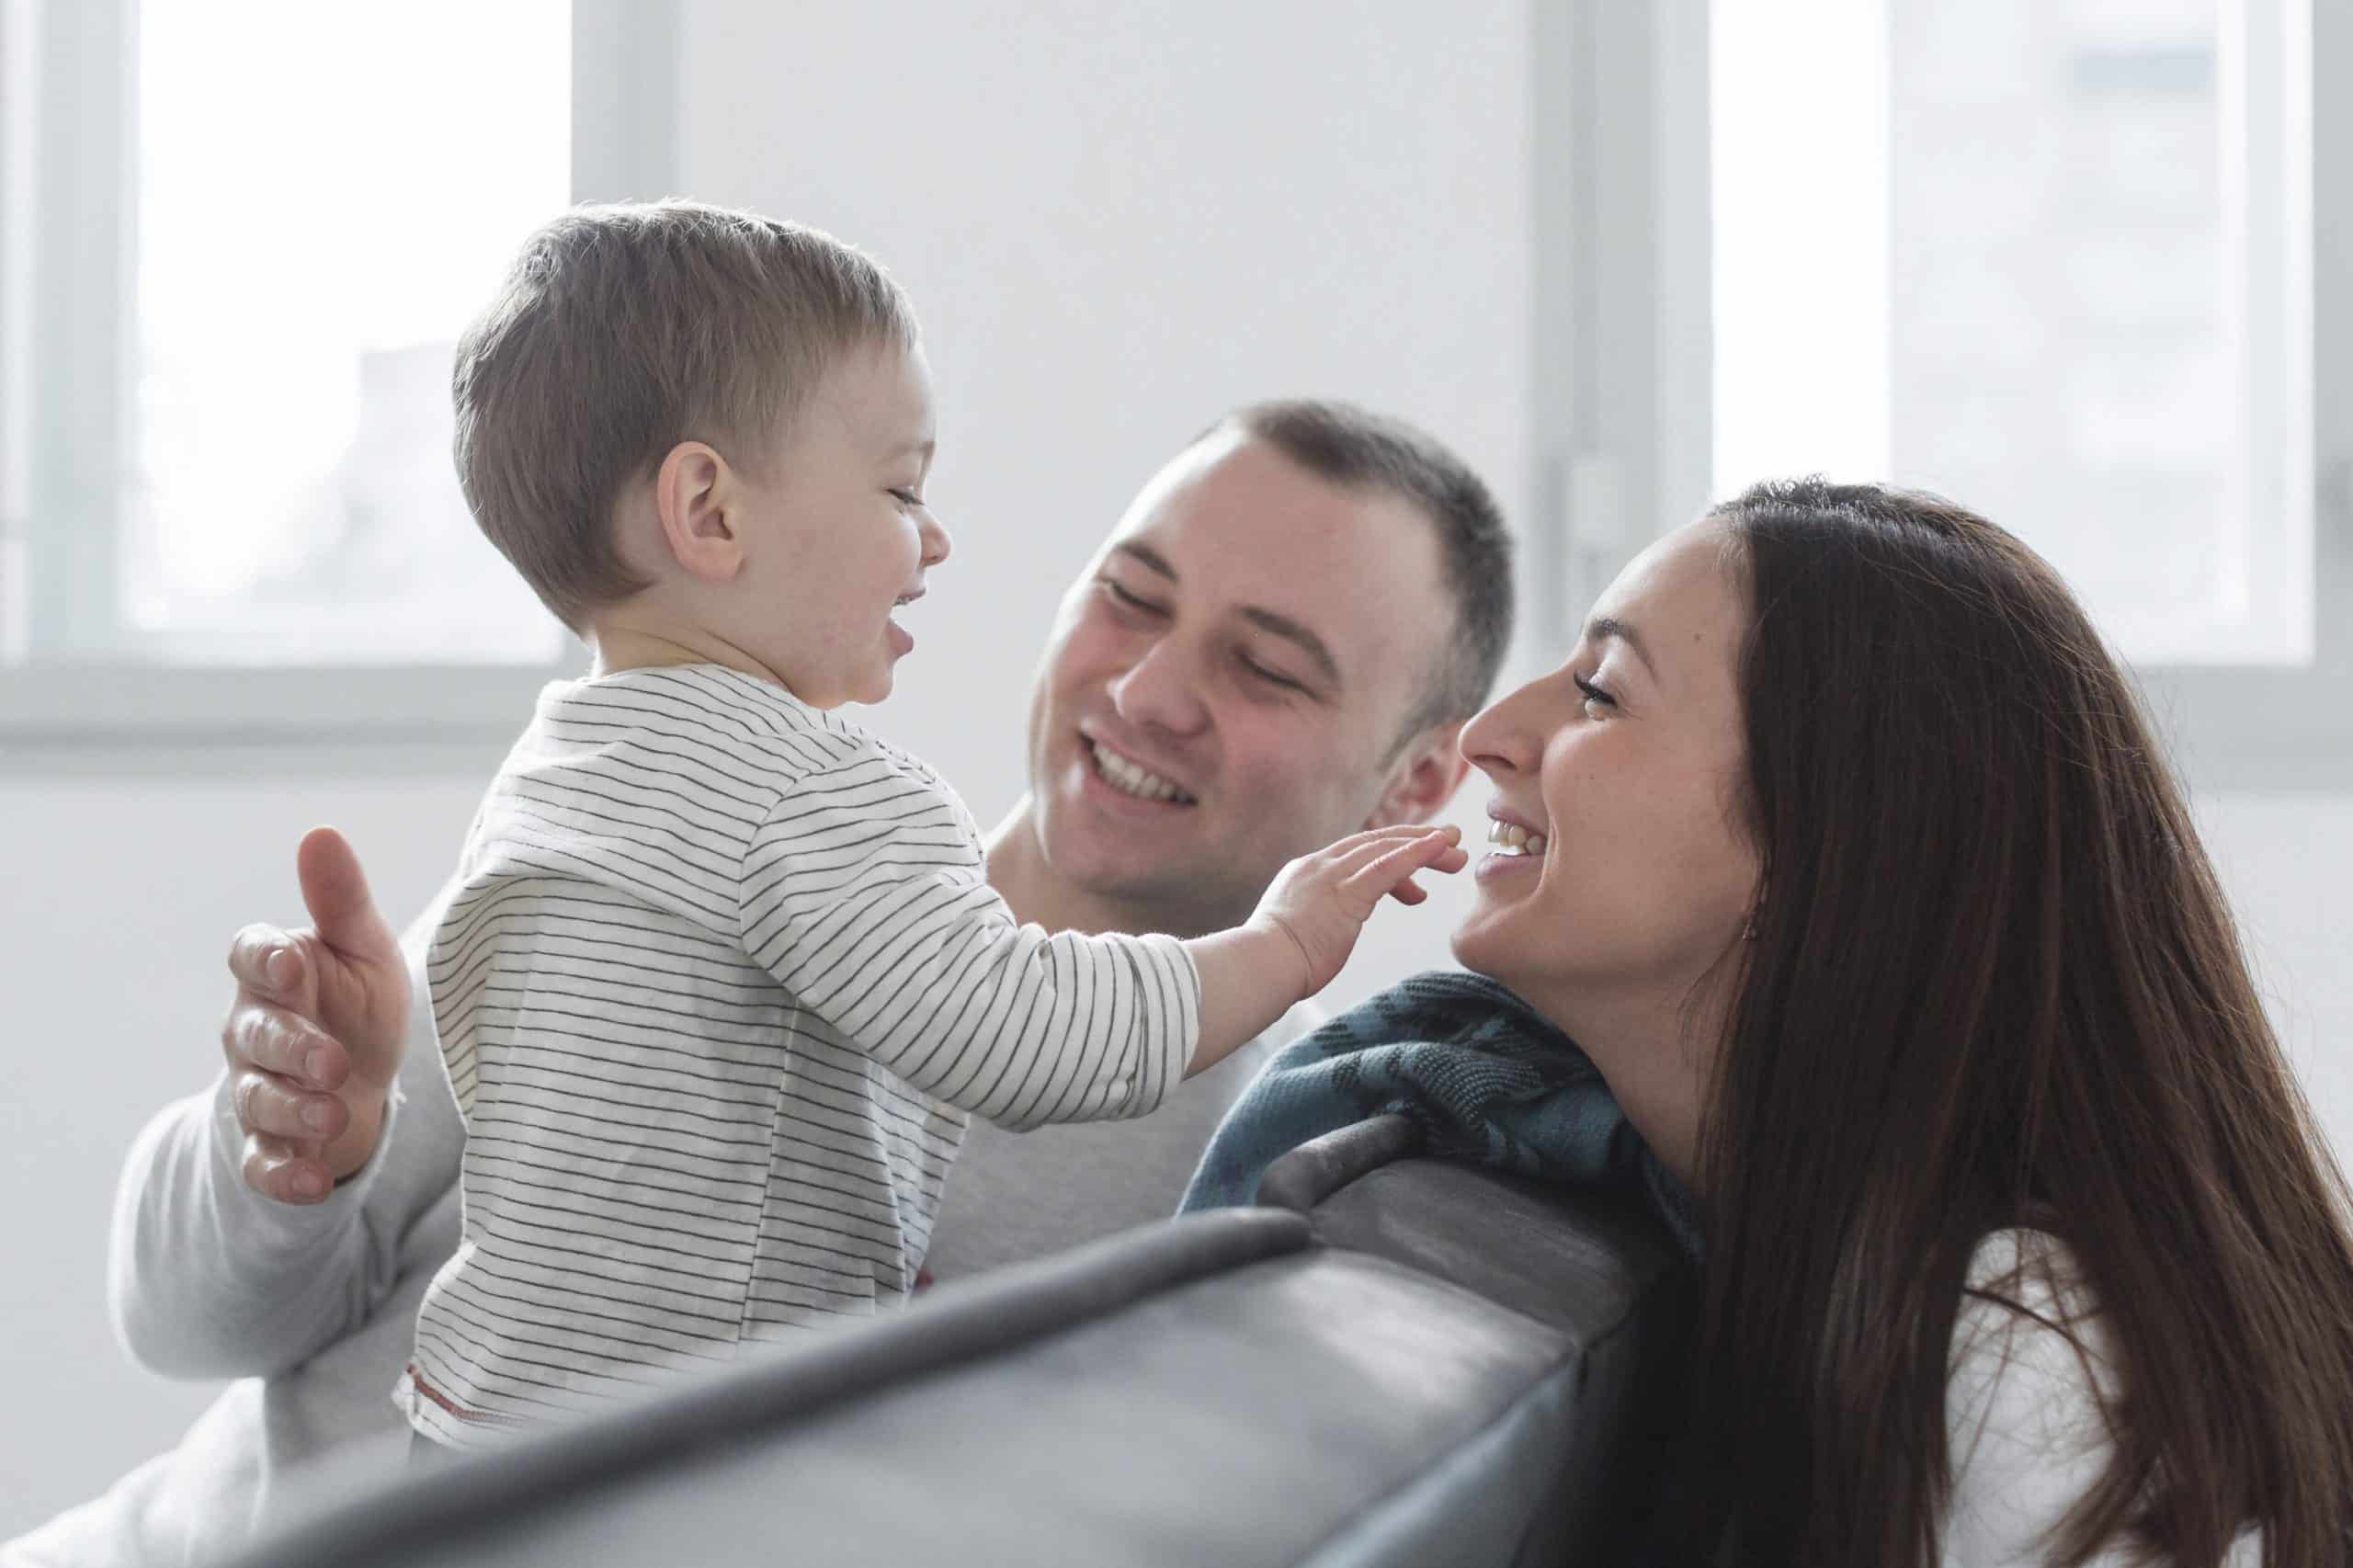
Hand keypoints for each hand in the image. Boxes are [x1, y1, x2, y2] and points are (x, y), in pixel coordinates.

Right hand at [221, 826, 409, 1202]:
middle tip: (334, 1061)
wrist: (365, 1080)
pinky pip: (263, 1163)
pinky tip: (316, 1182)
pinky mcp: (270, 1145)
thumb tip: (320, 834)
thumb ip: (341, 901)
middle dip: (291, 1049)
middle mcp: (253, 1030)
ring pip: (258, 1101)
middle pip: (254, 1036)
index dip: (264, 960)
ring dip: (293, 1112)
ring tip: (333, 1117)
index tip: (293, 962)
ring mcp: (257, 1089)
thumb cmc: (359, 1000)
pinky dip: (287, 1176)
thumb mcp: (364, 949)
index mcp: (275, 972)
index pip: (248, 956)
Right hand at [1249, 823, 1467, 994]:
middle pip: (1375, 843)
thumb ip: (1312, 922)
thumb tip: (1322, 934)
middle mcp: (1319, 866)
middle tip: (1450, 845)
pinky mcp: (1346, 893)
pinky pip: (1390, 866)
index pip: (1355, 854)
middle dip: (1415, 842)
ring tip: (1457, 853)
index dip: (1390, 854)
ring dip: (1426, 847)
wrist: (1258, 966)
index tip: (1415, 874)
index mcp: (1305, 873)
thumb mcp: (1293, 932)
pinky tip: (1441, 847)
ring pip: (1386, 849)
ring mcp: (1331, 876)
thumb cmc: (1271, 963)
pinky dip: (1418, 853)